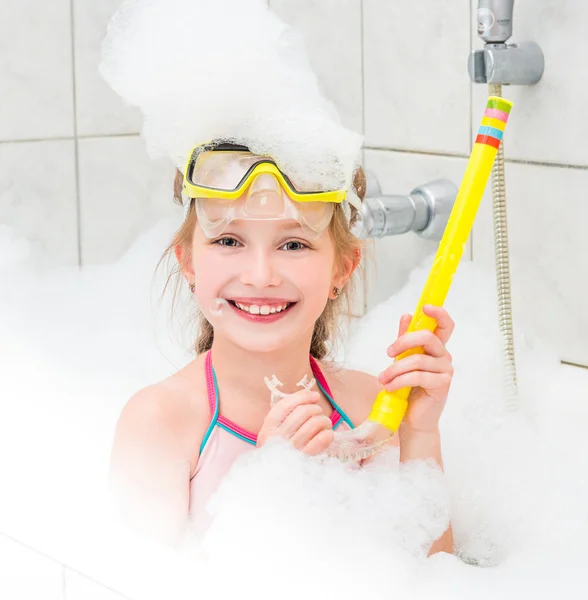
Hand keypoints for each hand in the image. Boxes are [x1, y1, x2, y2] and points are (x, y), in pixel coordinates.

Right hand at [257, 390, 333, 455]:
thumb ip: (286, 414)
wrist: (275, 478)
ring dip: (324, 420)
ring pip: (314, 423)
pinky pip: (321, 440)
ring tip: (324, 424)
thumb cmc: (279, 449)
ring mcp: (291, 450)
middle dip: (315, 409)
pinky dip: (327, 434)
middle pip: (303, 412)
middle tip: (318, 414)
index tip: (314, 396)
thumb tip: (310, 396)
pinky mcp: (304, 460)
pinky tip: (327, 434)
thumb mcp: (275, 431)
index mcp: (268, 428)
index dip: (303, 397)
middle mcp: (277, 439)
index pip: (286, 405)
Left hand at [377, 304, 454, 433]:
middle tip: (388, 352)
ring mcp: (445, 371)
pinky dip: (399, 381)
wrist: (413, 419)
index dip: (439, 313)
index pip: (445, 325)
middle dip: (404, 342)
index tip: (425, 306)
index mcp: (436, 347)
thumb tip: (407, 315)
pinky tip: (389, 387)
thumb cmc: (409, 389)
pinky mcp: (442, 385)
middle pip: (428, 337)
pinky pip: (418, 376)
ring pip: (418, 360)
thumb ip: (406, 340)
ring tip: (383, 378)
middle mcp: (444, 356)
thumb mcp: (403, 361)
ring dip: (395, 369)